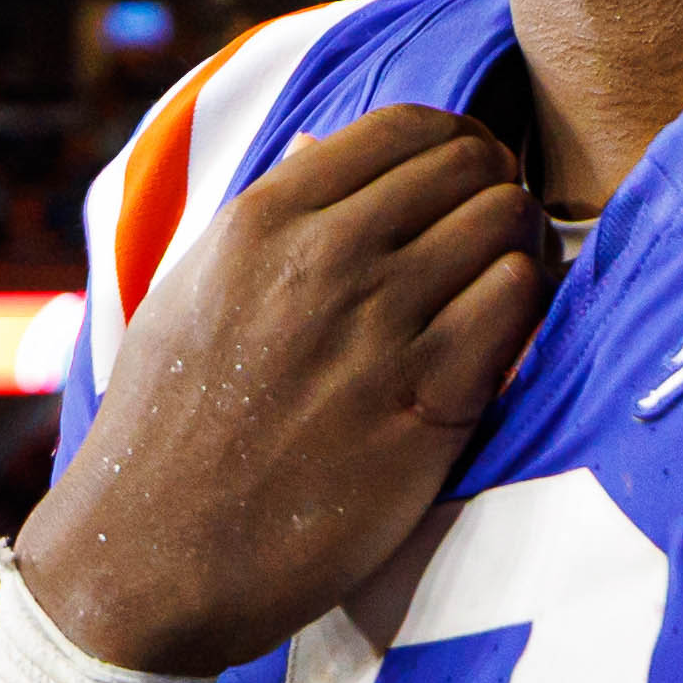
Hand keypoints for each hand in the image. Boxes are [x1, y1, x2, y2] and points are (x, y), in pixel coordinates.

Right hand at [20, 99, 545, 675]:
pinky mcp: (428, 399)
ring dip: (518, 249)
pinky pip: (518, 302)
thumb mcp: (187, 294)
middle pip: (469, 165)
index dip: (452, 146)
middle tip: (487, 240)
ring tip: (499, 290)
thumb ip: (260, 217)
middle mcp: (325, 258)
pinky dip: (526, 308)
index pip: (405, 127)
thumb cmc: (166, 429)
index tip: (456, 186)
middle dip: (492, 190)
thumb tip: (316, 147)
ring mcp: (380, 326)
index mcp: (261, 220)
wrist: (156, 555)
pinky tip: (502, 340)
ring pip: (506, 224)